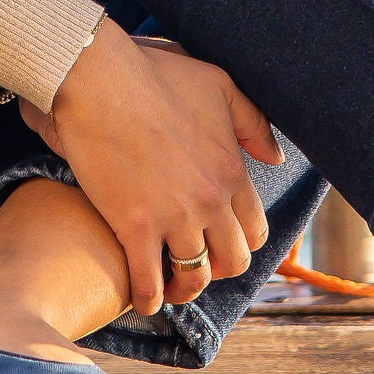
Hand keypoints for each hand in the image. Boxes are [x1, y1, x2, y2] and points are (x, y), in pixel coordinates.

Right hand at [21, 22, 280, 314]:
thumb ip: (252, 122)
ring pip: (193, 278)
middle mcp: (211, 201)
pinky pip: (148, 281)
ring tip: (169, 288)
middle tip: (195, 265)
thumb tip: (274, 157)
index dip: (239, 242)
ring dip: (183, 289)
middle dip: (216, 269)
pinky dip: (148, 297)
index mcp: (232, 171)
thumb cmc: (155, 74)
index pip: (255, 230)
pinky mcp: (134, 226)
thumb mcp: (218, 85)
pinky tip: (142, 298)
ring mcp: (173, 217)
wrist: (98, 78)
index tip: (220, 243)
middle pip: (232, 262)